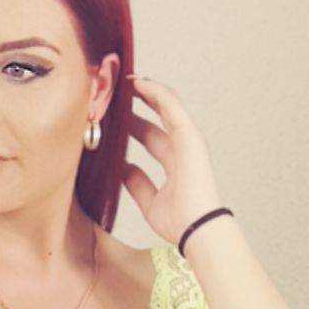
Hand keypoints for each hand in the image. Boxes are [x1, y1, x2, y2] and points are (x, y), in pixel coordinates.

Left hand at [121, 75, 222, 247]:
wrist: (196, 228)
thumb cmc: (178, 222)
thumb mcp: (148, 201)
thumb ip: (136, 182)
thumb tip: (121, 168)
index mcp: (174, 163)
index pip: (151, 136)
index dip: (133, 124)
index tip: (113, 115)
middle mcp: (182, 148)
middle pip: (156, 118)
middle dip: (136, 104)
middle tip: (115, 93)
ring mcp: (186, 139)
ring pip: (165, 105)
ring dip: (146, 90)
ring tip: (125, 79)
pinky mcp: (188, 134)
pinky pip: (170, 105)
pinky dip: (154, 92)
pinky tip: (138, 82)